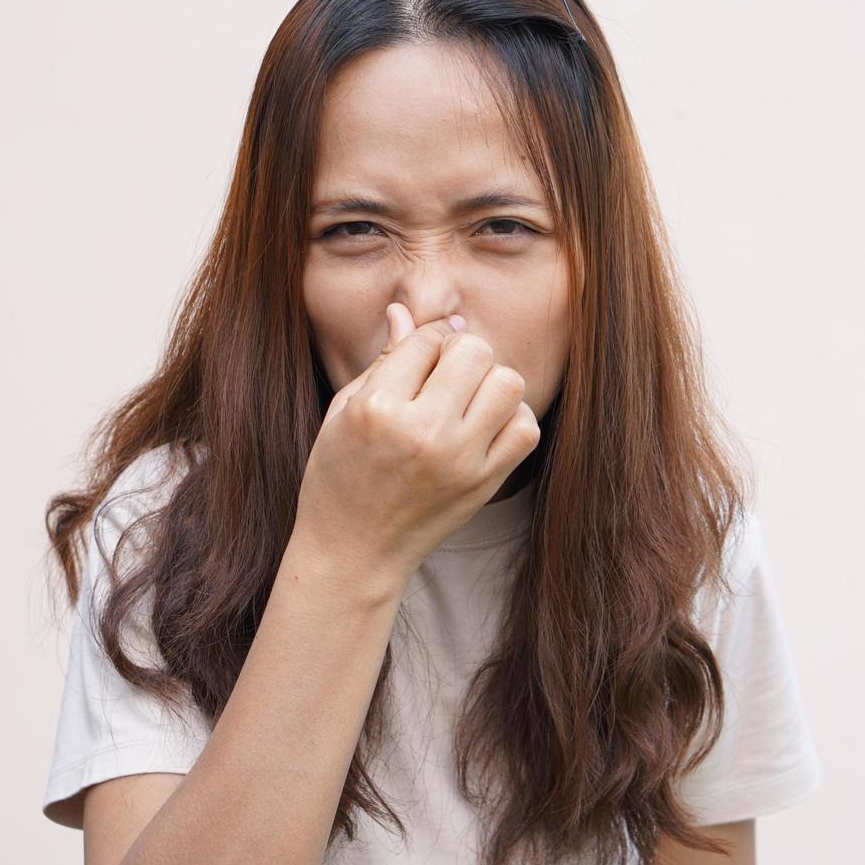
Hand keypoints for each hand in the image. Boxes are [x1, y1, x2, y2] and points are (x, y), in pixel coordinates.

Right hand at [295, 302, 540, 579]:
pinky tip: (482, 428)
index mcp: (378, 408)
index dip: (423, 341)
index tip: (415, 362)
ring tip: (465, 402)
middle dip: (460, 355)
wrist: (353, 552)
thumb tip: (405, 311)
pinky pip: (525, 427)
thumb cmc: (339, 475)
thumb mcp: (343, 411)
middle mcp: (423, 431)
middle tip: (442, 379)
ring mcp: (459, 460)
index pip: (426, 338)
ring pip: (508, 382)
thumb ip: (382, 360)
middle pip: (474, 351)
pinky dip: (510, 419)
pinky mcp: (483, 483)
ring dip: (489, 383)